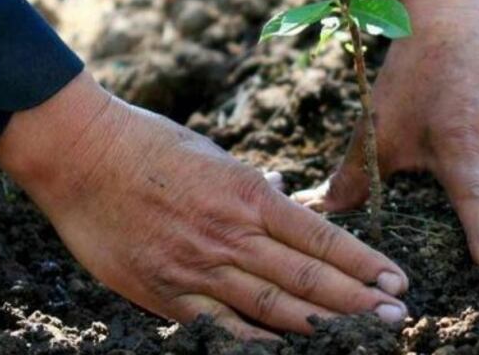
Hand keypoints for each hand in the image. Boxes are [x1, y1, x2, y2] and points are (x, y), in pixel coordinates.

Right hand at [0, 72, 408, 339]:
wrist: (80, 154)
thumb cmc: (148, 144)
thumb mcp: (213, 153)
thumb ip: (251, 186)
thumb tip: (285, 200)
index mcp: (247, 193)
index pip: (319, 235)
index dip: (362, 261)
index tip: (395, 279)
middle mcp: (230, 233)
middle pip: (307, 276)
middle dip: (358, 300)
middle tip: (398, 317)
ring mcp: (197, 267)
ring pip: (273, 305)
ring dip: (322, 324)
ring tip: (362, 336)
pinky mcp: (164, 292)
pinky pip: (219, 327)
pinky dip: (256, 342)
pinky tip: (286, 351)